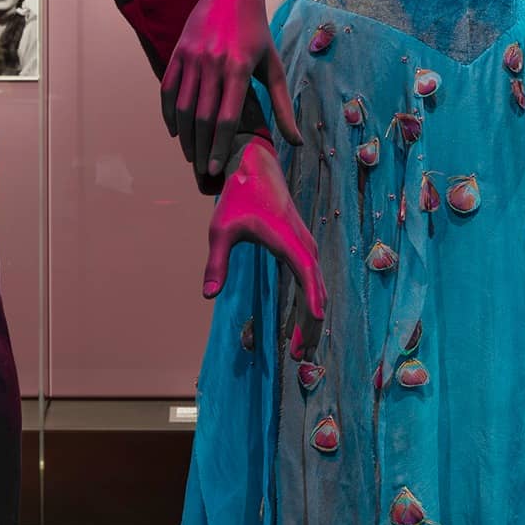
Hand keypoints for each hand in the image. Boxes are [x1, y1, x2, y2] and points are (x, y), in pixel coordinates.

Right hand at [161, 0, 301, 181]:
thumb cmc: (257, 32)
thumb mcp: (273, 66)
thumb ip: (283, 106)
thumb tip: (296, 142)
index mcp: (239, 68)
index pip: (226, 117)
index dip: (219, 145)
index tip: (216, 167)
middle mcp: (213, 63)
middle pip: (202, 117)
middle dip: (201, 148)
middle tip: (202, 170)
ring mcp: (192, 57)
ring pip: (183, 106)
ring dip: (184, 135)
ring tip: (190, 155)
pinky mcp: (178, 52)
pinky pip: (168, 90)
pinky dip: (169, 114)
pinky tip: (175, 131)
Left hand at [202, 136, 326, 354]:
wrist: (255, 167)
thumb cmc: (238, 197)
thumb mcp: (220, 230)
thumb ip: (216, 263)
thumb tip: (208, 296)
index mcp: (288, 240)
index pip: (306, 276)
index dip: (311, 302)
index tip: (313, 326)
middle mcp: (303, 244)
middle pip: (315, 289)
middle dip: (309, 324)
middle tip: (298, 357)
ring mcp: (306, 245)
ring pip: (316, 287)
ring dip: (310, 318)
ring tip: (300, 349)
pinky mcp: (302, 248)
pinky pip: (311, 280)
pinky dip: (308, 303)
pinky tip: (300, 325)